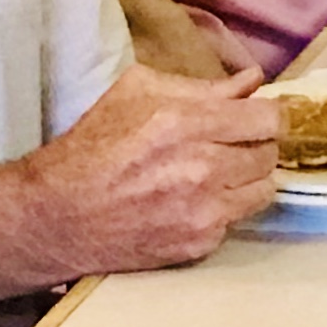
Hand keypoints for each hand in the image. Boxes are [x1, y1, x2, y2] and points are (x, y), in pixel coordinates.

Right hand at [25, 64, 279, 274]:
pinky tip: (195, 200)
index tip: (258, 115)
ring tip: (219, 171)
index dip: (269, 114)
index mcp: (185, 123)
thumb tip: (252, 81)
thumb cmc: (92, 146)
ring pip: (264, 189)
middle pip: (270, 153)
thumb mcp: (136, 92)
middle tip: (232, 143)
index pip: (269, 118)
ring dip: (248, 177)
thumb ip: (202, 86)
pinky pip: (237, 219)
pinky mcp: (198, 245)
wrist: (56, 216)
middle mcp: (201, 169)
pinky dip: (225, 208)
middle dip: (256, 143)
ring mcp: (202, 212)